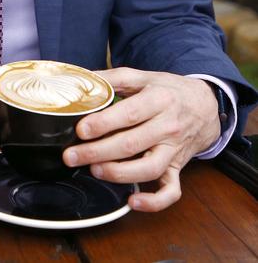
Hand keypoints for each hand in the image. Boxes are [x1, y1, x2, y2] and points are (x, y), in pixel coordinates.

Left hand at [63, 67, 219, 211]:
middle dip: (98, 152)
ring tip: (94, 170)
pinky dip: (154, 201)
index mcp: (158, 99)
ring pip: (149, 168)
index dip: (103, 123)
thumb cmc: (168, 90)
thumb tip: (83, 81)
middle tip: (72, 156)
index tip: (81, 130)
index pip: (129, 113)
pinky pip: (171, 191)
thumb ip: (113, 78)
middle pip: (132, 143)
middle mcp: (168, 126)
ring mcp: (174, 150)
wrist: (205, 106)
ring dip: (119, 174)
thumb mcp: (143, 76)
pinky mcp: (178, 168)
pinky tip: (131, 200)